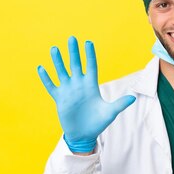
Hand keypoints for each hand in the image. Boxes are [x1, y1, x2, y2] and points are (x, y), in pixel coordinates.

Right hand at [37, 36, 135, 152]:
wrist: (84, 135)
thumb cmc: (98, 123)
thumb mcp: (110, 113)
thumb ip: (119, 104)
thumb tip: (133, 98)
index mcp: (91, 86)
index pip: (91, 66)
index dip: (90, 55)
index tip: (88, 42)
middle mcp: (79, 85)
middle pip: (76, 65)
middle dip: (74, 52)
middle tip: (72, 38)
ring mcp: (68, 91)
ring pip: (62, 72)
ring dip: (58, 61)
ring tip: (54, 49)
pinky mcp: (59, 98)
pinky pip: (51, 86)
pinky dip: (46, 78)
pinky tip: (41, 68)